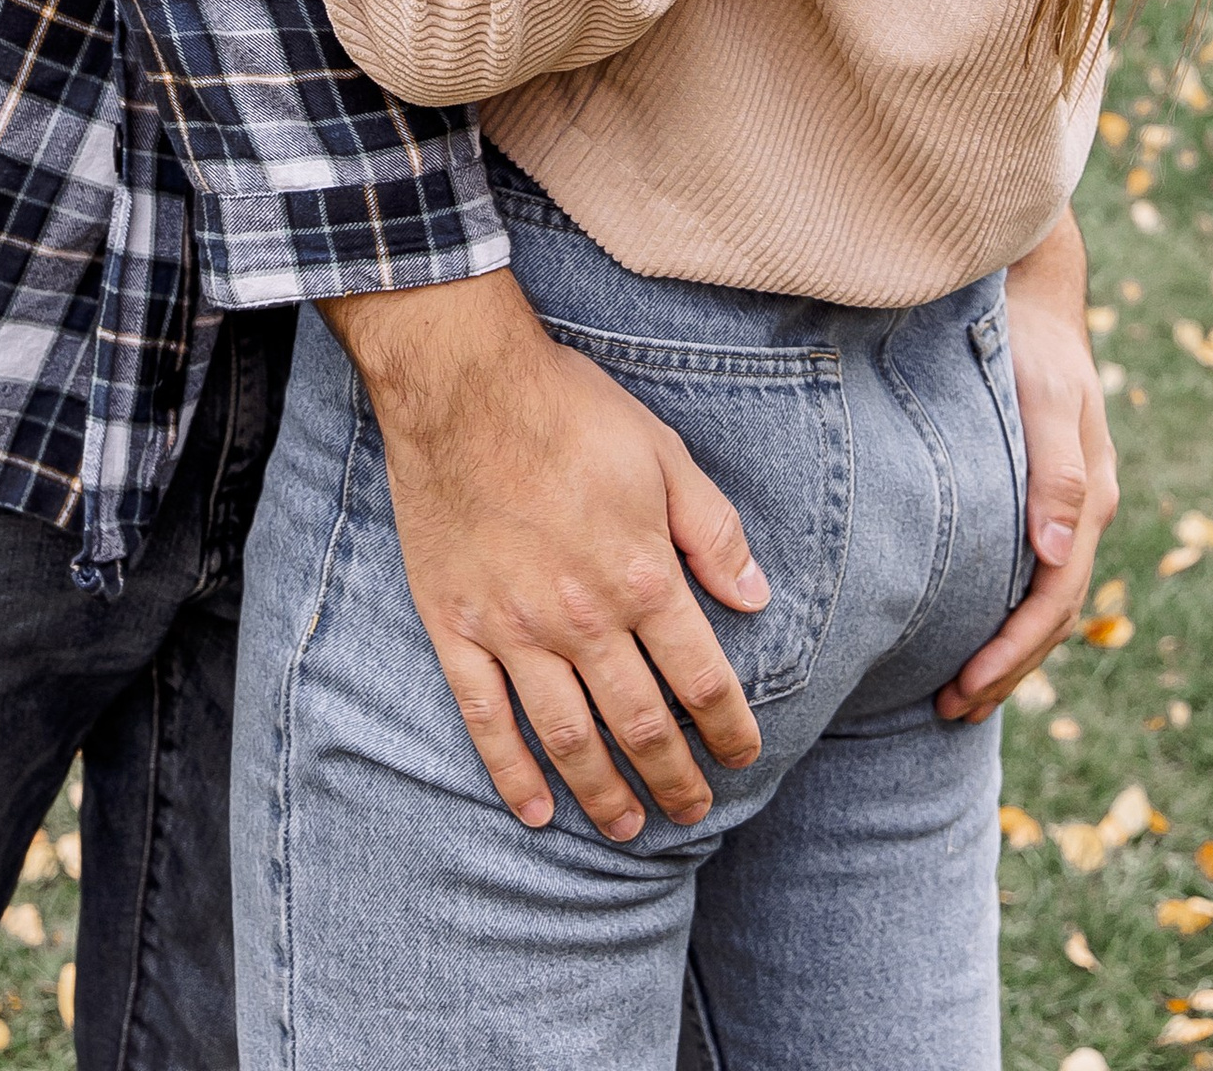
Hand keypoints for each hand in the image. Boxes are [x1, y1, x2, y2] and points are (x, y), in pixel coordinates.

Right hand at [323, 268, 768, 839]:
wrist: (462, 384)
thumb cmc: (568, 409)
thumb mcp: (662, 453)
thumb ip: (713, 531)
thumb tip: (756, 597)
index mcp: (639, 575)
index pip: (700, 678)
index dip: (728, 727)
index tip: (742, 756)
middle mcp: (581, 617)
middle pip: (638, 723)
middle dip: (673, 777)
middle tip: (692, 810)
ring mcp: (513, 629)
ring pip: (568, 736)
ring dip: (603, 792)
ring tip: (626, 828)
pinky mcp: (455, 628)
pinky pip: (485, 719)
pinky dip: (511, 773)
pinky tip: (535, 810)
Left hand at [936, 208, 1117, 721]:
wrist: (1034, 290)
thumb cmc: (1031, 340)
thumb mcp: (1045, 396)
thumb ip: (1056, 471)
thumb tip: (1058, 553)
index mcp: (1090, 498)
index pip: (1053, 600)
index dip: (1012, 652)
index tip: (962, 689)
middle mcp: (1084, 512)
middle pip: (1051, 614)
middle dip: (1006, 668)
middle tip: (949, 713)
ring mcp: (1067, 505)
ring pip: (1043, 598)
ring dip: (1008, 650)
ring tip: (958, 695)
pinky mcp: (1044, 492)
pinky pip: (1031, 569)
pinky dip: (1005, 610)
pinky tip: (969, 627)